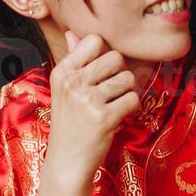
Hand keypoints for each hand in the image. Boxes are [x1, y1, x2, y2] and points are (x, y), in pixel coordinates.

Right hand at [43, 30, 139, 186]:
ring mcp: (87, 100)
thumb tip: (72, 32)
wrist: (67, 162)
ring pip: (128, 78)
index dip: (106, 55)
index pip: (94, 40)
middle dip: (120, 73)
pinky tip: (120, 116)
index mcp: (62, 72)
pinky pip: (133, 99)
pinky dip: (132, 108)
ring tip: (114, 105)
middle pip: (116, 57)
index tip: (102, 73)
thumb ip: (72, 60)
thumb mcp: (64, 90)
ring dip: (128, 92)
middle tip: (112, 91)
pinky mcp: (104, 117)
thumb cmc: (70, 124)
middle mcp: (72, 83)